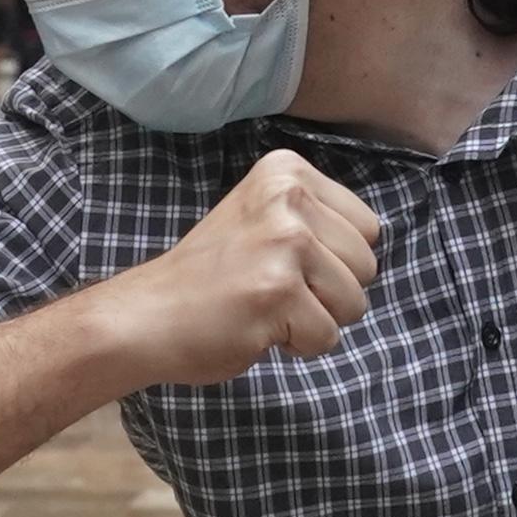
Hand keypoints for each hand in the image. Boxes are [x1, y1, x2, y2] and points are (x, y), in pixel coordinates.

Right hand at [95, 150, 379, 386]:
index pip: (367, 228)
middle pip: (367, 265)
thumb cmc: (208, 278)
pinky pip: (328, 336)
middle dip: (329, 292)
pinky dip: (297, 345)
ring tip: (265, 307)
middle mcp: (288, 197)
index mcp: (287, 171)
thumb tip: (371, 247)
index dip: (334, 260)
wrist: (145, 317)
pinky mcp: (278, 291)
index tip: (281, 263)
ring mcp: (284, 243)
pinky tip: (256, 326)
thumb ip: (313, 220)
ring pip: (354, 303)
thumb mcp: (261, 218)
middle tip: (272, 290)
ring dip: (315, 319)